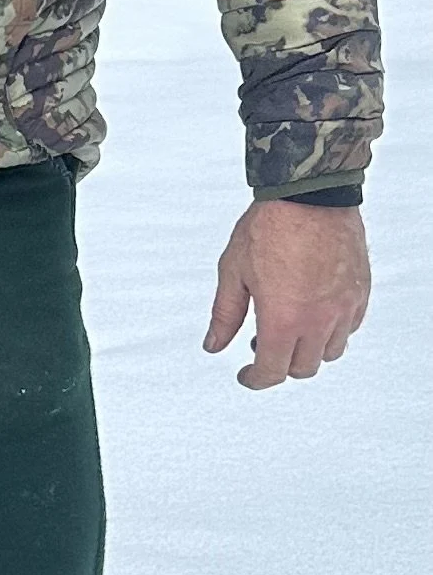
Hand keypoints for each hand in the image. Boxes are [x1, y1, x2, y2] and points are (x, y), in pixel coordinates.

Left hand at [204, 198, 369, 389]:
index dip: (255, 379)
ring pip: (330, 352)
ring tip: (290, 327)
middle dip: (280, 364)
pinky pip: (350, 328)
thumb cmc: (270, 227)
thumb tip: (214, 345)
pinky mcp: (360, 293)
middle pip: (302, 367)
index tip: (247, 375)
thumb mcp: (233, 271)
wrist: (310, 195)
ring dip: (308, 350)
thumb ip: (225, 314)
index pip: (272, 371)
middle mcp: (317, 320)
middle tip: (263, 345)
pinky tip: (315, 313)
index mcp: (282, 319)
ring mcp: (343, 308)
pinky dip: (332, 330)